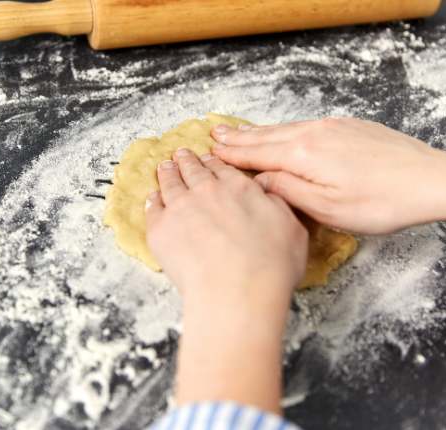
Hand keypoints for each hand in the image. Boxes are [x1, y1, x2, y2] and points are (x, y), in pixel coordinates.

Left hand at [146, 148, 306, 302]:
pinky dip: (153, 200)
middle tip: (181, 154)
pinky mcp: (160, 229)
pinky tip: (152, 199)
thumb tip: (266, 193)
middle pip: (193, 170)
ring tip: (164, 167)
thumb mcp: (292, 227)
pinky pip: (153, 208)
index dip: (213, 162)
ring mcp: (180, 207)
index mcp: (239, 188)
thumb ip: (277, 204)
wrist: (236, 291)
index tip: (207, 158)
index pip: (222, 168)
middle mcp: (207, 191)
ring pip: (170, 183)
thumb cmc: (270, 266)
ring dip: (167, 173)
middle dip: (187, 160)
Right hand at [211, 118, 445, 239]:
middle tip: (214, 135)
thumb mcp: (328, 209)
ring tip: (237, 131)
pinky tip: (282, 133)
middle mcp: (314, 134)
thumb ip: (288, 192)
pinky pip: (305, 126)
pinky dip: (284, 130)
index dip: (232, 155)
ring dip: (259, 132)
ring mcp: (333, 127)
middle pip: (267, 136)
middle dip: (239, 138)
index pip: (257, 154)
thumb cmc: (381, 203)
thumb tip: (259, 180)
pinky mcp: (350, 127)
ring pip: (286, 129)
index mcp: (303, 156)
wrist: (431, 180)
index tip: (209, 152)